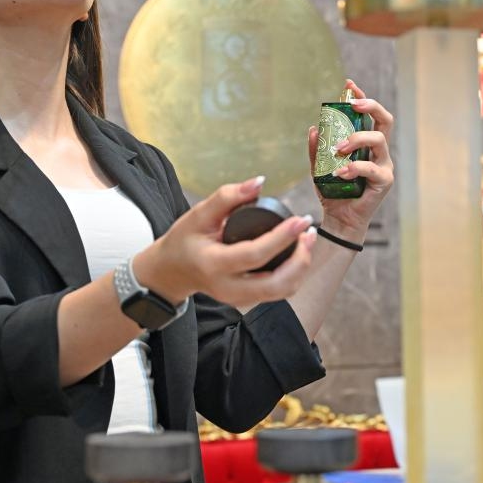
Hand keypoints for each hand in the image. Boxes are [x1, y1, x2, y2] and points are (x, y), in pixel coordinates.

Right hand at [133, 176, 316, 307]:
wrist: (172, 271)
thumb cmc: (185, 239)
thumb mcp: (198, 214)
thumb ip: (227, 196)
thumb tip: (259, 181)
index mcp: (212, 264)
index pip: (254, 254)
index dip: (281, 237)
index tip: (300, 220)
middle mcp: (227, 288)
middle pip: (276, 284)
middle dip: (300, 259)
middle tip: (310, 232)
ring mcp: (238, 299)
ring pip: (282, 292)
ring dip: (301, 267)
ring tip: (307, 239)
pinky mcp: (247, 301)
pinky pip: (278, 292)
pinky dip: (293, 273)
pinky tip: (297, 251)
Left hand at [308, 78, 393, 240]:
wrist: (339, 219)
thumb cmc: (333, 192)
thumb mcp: (318, 167)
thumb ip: (316, 149)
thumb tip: (313, 128)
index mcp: (366, 144)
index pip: (369, 115)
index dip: (362, 97)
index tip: (349, 85)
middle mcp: (378, 152)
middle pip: (385, 120)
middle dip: (371, 107)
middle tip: (353, 105)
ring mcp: (383, 165)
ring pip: (379, 139)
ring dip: (356, 139)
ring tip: (338, 149)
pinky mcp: (384, 181)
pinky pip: (371, 168)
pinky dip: (354, 167)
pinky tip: (340, 172)